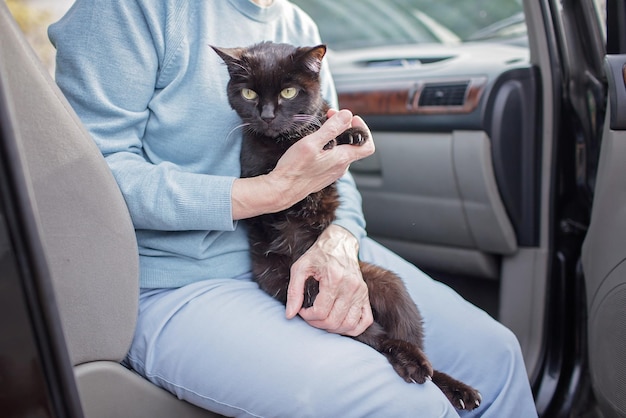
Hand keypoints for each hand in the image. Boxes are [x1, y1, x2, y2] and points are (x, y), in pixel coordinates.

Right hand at [232, 109, 373, 220]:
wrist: (282, 190)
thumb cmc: (295, 167)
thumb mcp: (313, 142)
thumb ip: (332, 128)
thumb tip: (347, 115)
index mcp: (342, 159)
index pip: (367, 145)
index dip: (363, 130)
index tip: (350, 120)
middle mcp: (341, 168)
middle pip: (353, 145)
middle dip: (344, 127)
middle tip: (329, 116)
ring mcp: (333, 173)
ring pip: (342, 151)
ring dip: (335, 137)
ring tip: (320, 128)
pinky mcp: (324, 176)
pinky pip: (333, 159)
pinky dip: (329, 147)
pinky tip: (315, 144)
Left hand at [285, 225, 373, 336]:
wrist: (339, 244)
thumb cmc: (318, 255)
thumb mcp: (300, 268)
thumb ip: (293, 291)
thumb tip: (290, 314)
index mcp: (334, 278)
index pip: (321, 312)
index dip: (307, 316)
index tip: (302, 310)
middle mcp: (351, 287)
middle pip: (334, 321)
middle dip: (317, 324)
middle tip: (310, 316)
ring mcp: (361, 292)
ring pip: (349, 325)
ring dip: (333, 329)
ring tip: (323, 320)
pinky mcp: (365, 296)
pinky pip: (364, 321)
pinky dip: (352, 329)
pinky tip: (339, 324)